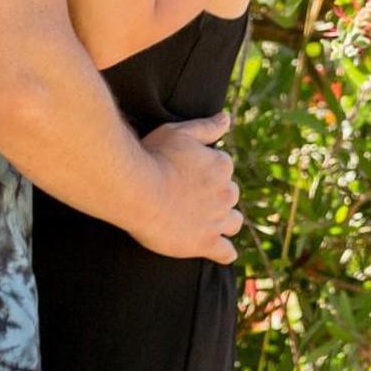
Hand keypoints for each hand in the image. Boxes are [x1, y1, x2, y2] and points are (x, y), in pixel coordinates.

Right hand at [133, 111, 241, 264]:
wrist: (137, 191)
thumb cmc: (153, 157)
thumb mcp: (179, 132)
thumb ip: (206, 127)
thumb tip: (227, 118)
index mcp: (221, 165)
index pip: (223, 168)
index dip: (207, 171)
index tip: (189, 174)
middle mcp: (226, 192)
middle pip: (229, 195)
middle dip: (216, 196)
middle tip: (192, 198)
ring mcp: (217, 220)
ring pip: (234, 222)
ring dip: (225, 221)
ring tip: (208, 222)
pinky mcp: (205, 243)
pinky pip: (226, 252)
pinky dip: (225, 252)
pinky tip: (220, 251)